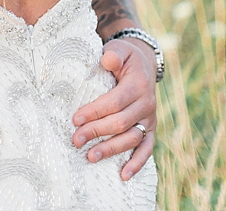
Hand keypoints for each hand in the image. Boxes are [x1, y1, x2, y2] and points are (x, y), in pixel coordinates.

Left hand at [72, 37, 157, 178]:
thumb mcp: (120, 49)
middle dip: (96, 132)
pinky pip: (146, 149)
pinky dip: (137, 164)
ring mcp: (150, 119)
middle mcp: (147, 104)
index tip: (75, 119)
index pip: (115, 102)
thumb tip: (106, 60)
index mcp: (138, 85)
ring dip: (111, 150)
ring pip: (132, 139)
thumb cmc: (125, 57)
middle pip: (121, 123)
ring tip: (90, 157)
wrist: (145, 63)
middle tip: (75, 140)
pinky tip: (124, 175)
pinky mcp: (150, 129)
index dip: (95, 111)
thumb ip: (113, 54)